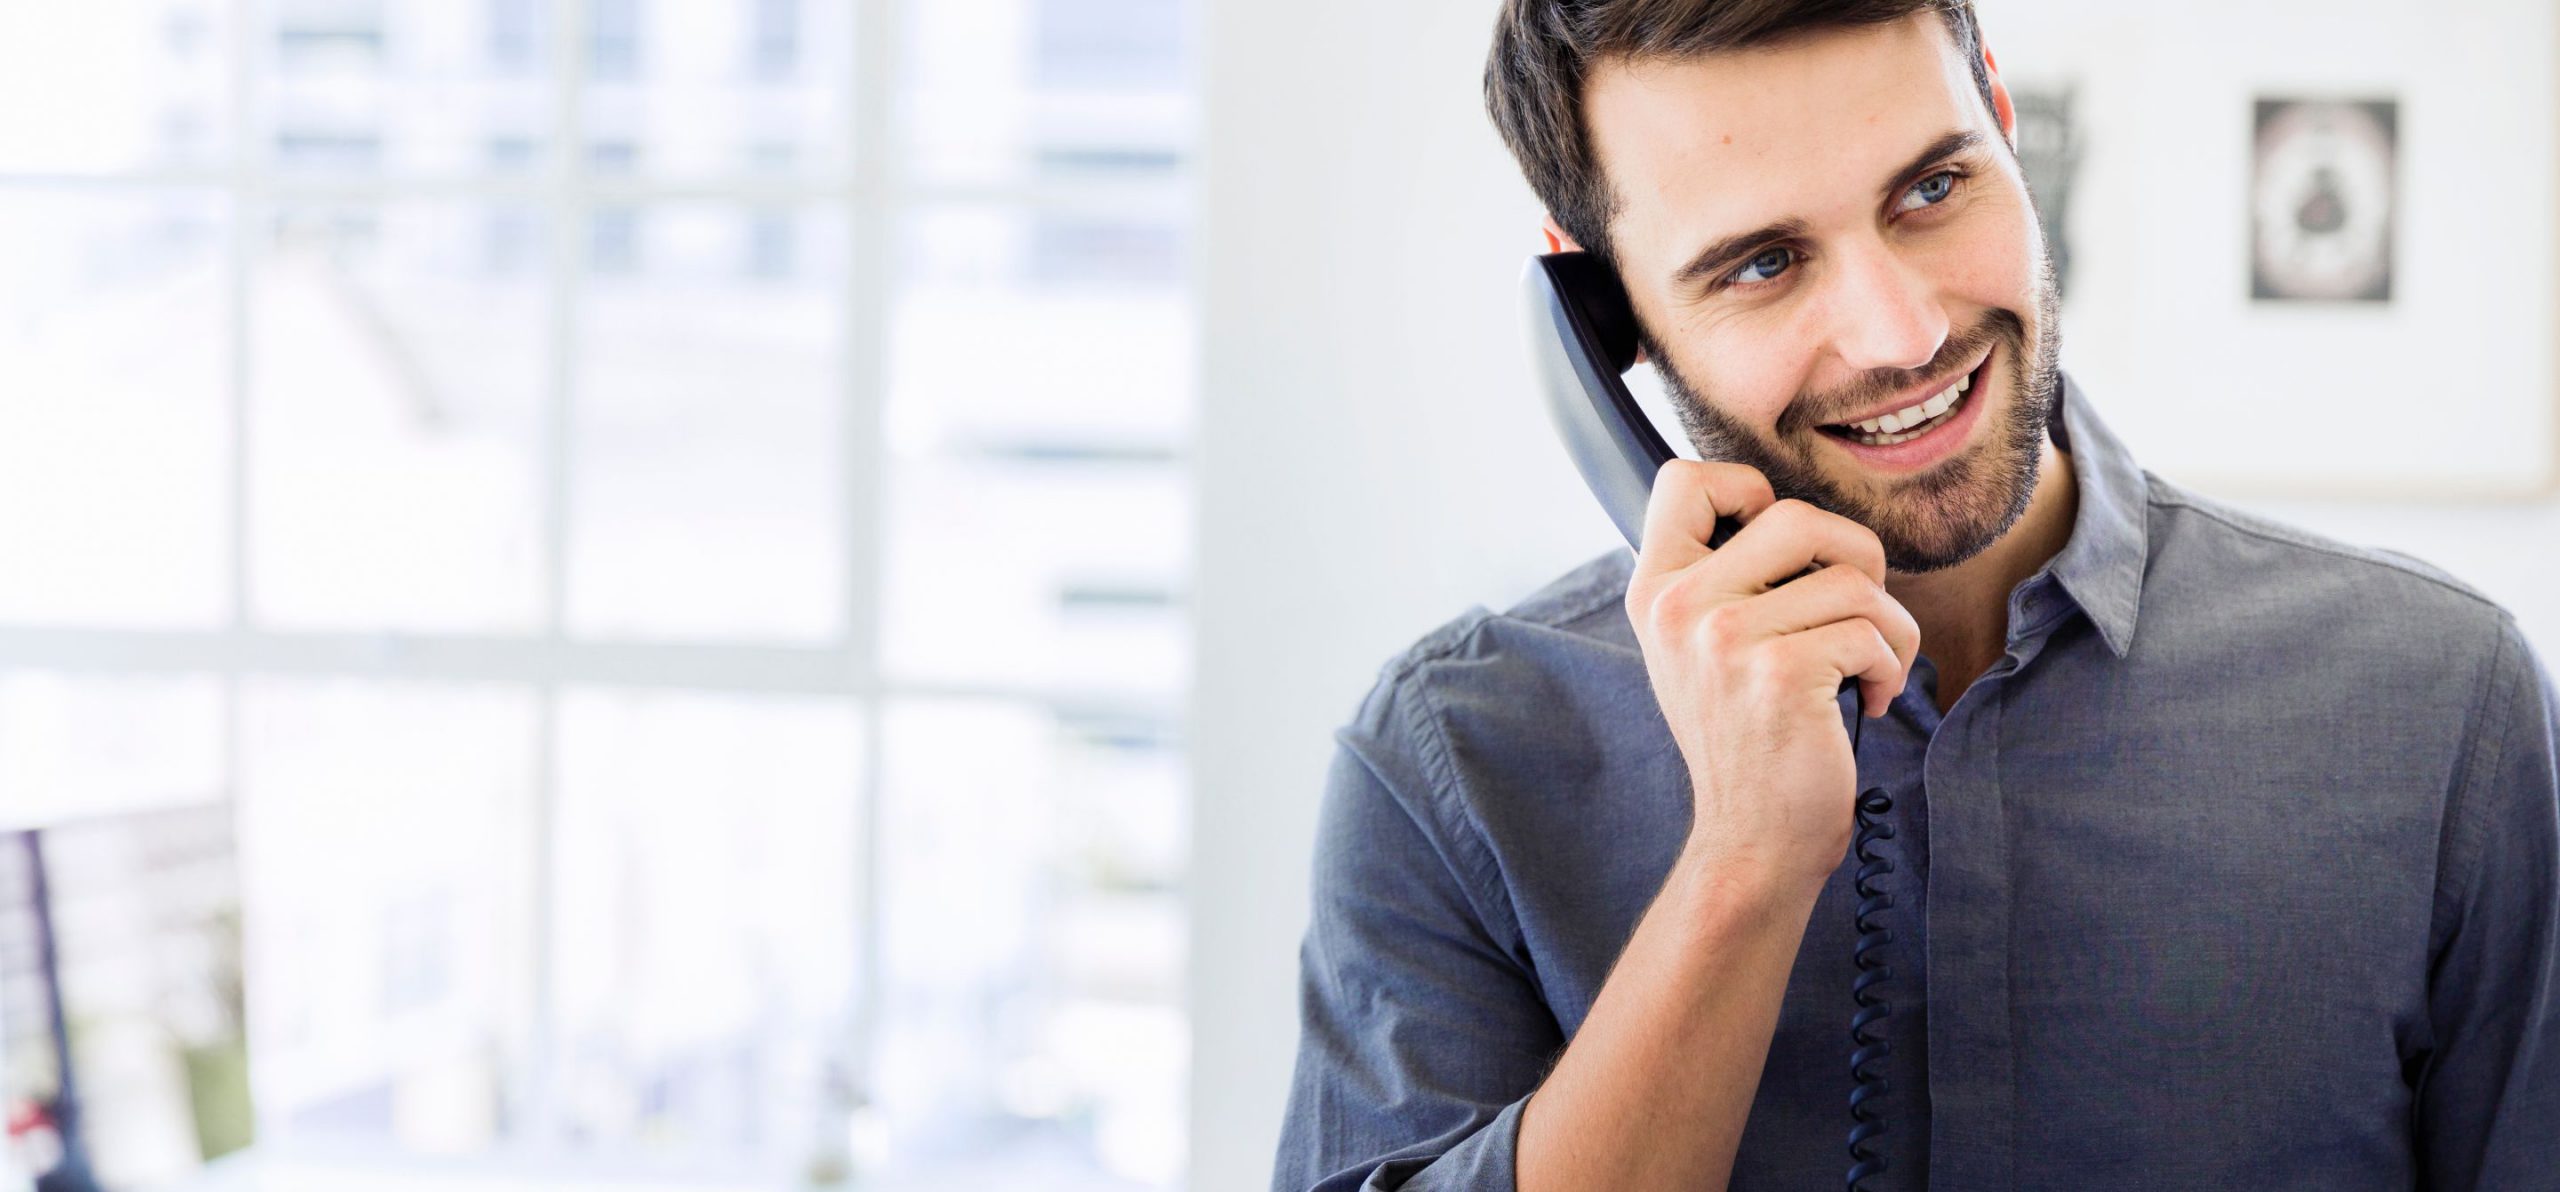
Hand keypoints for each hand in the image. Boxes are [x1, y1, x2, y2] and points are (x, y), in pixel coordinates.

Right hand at [1622, 461, 1921, 892]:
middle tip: (1858, 614)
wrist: (1752, 841)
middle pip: (1797, 514)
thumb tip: (1789, 509)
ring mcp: (1724, 638)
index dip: (1748, 492)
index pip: (1684, 478)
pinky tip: (1872, 701)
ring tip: (1873, 668)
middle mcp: (1678, 605)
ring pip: (1853, 577)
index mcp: (1654, 590)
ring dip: (1890, 625)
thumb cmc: (1749, 738)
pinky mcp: (1779, 673)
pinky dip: (1893, 667)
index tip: (1780, 555)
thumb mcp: (1701, 647)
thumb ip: (1720, 576)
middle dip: (1857, 559)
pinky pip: (1872, 631)